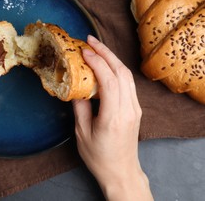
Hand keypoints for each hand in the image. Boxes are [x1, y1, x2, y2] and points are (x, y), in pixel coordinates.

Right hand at [72, 35, 152, 200]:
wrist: (121, 171)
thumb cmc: (99, 156)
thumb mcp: (82, 133)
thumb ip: (79, 107)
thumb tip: (76, 86)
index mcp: (113, 117)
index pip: (109, 80)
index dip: (96, 62)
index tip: (83, 51)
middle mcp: (128, 109)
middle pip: (121, 72)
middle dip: (106, 52)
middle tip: (90, 40)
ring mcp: (135, 108)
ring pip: (127, 75)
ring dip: (112, 58)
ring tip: (97, 47)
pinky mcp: (135, 108)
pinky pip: (128, 82)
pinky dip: (117, 69)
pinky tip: (106, 64)